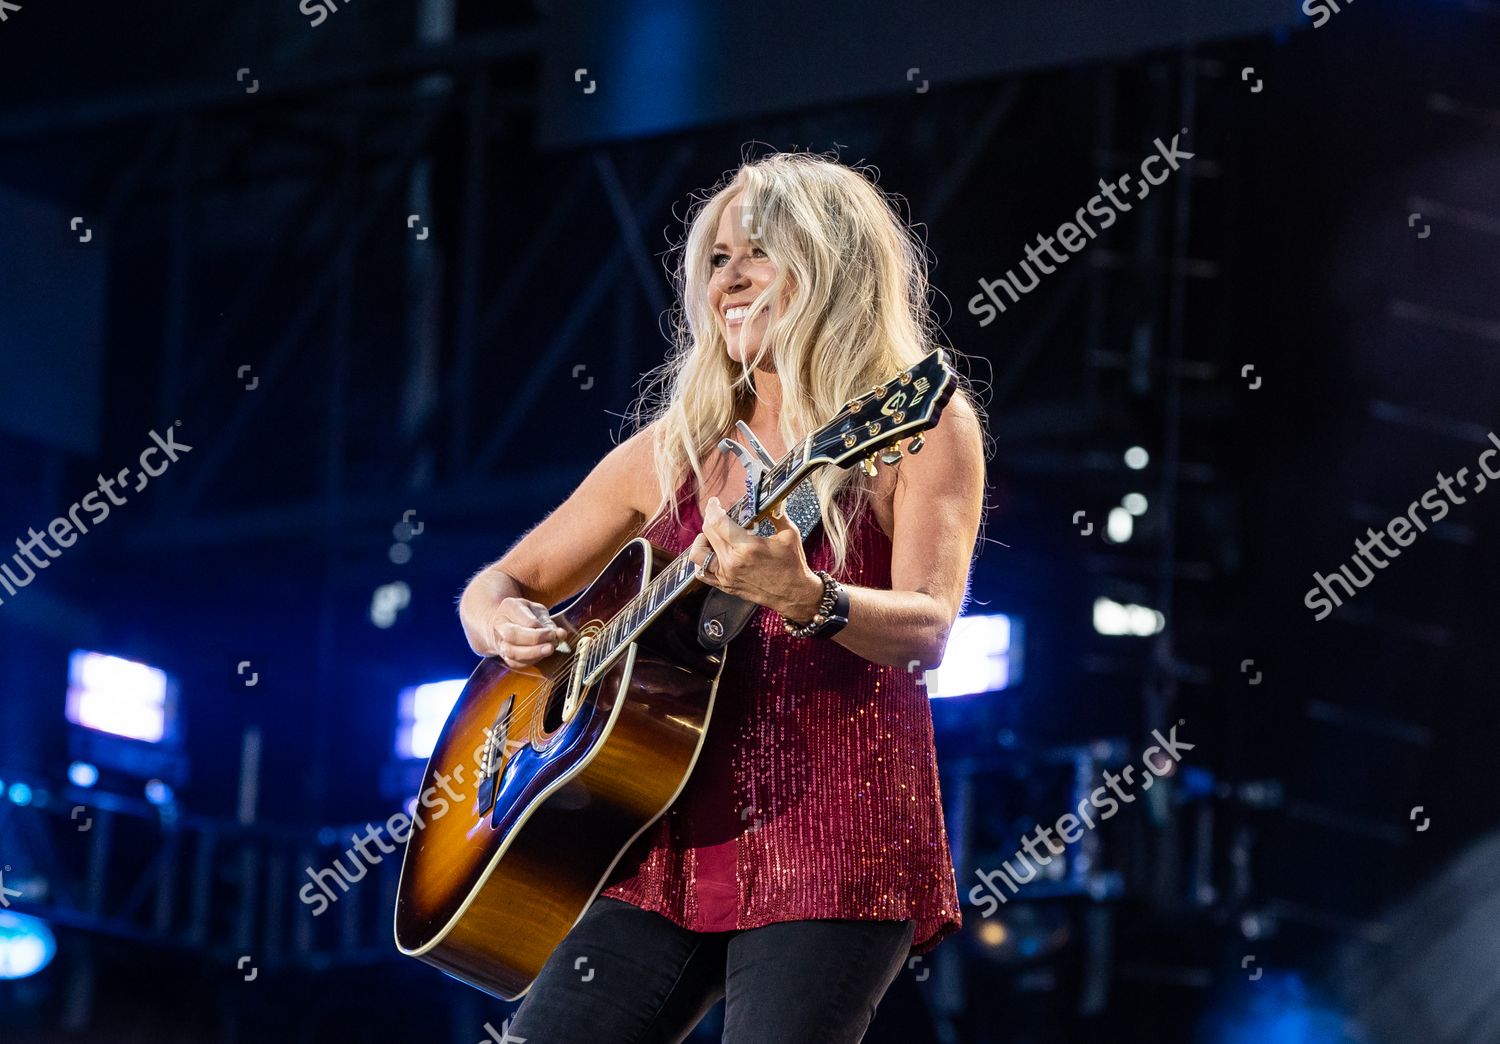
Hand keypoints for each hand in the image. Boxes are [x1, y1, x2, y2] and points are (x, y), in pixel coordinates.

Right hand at [470, 596, 569, 667]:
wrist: (505, 622)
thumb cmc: (526, 614)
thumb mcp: (537, 610)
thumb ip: (549, 622)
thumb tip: (561, 634)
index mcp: (509, 607)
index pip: (526, 621)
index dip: (542, 629)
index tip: (554, 632)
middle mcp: (500, 624)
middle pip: (513, 635)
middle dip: (535, 640)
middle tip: (551, 643)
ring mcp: (499, 640)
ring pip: (511, 652)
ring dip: (533, 654)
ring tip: (548, 650)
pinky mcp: (502, 655)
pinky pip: (515, 663)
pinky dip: (530, 661)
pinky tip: (540, 656)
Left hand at [686, 496, 824, 620]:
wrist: (794, 594)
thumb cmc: (793, 564)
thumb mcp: (789, 534)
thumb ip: (776, 513)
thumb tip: (769, 499)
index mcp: (747, 547)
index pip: (717, 522)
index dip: (713, 508)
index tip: (715, 502)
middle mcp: (732, 562)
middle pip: (707, 533)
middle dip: (710, 518)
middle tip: (718, 513)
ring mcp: (726, 576)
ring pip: (698, 553)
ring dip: (702, 540)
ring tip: (713, 535)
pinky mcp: (725, 585)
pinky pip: (702, 572)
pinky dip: (702, 561)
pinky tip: (712, 553)